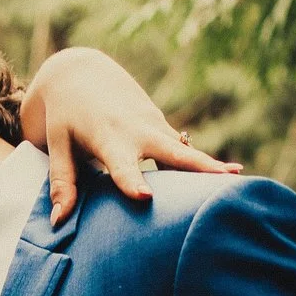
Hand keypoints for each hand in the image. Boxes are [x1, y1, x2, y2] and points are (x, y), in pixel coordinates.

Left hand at [21, 46, 239, 224]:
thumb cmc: (65, 116)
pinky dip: (202, 165)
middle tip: (226, 178)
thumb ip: (62, 182)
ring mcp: (154, 128)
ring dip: (210, 166)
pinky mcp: (162, 128)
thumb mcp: (56, 144)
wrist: (81, 74)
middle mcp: (137, 131)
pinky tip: (227, 178)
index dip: (132, 180)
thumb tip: (60, 222)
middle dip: (199, 166)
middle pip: (173, 152)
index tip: (146, 196)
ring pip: (186, 151)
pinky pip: (183, 151)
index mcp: (108, 137)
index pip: (121, 165)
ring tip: (239, 182)